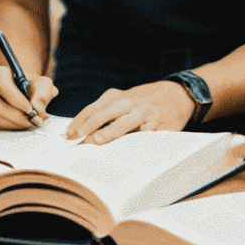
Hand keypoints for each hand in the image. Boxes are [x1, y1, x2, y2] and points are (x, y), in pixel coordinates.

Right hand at [0, 64, 55, 128]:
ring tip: (27, 123)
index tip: (29, 109)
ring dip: (12, 124)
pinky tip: (18, 126)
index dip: (15, 98)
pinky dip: (7, 129)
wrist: (24, 96)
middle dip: (14, 116)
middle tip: (30, 120)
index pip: (1, 84)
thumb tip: (37, 109)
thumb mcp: (42, 85)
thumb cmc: (30, 88)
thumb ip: (43, 93)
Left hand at [66, 81, 195, 143]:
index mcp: (116, 96)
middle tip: (77, 137)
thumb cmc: (144, 100)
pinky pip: (143, 134)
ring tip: (97, 140)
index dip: (79, 121)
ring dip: (109, 132)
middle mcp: (128, 102)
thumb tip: (84, 132)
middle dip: (89, 126)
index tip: (68, 134)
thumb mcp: (124, 99)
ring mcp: (142, 112)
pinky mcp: (156, 124)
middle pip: (104, 113)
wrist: (176, 94)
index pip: (92, 109)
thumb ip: (107, 112)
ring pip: (123, 123)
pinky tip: (125, 150)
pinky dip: (133, 141)